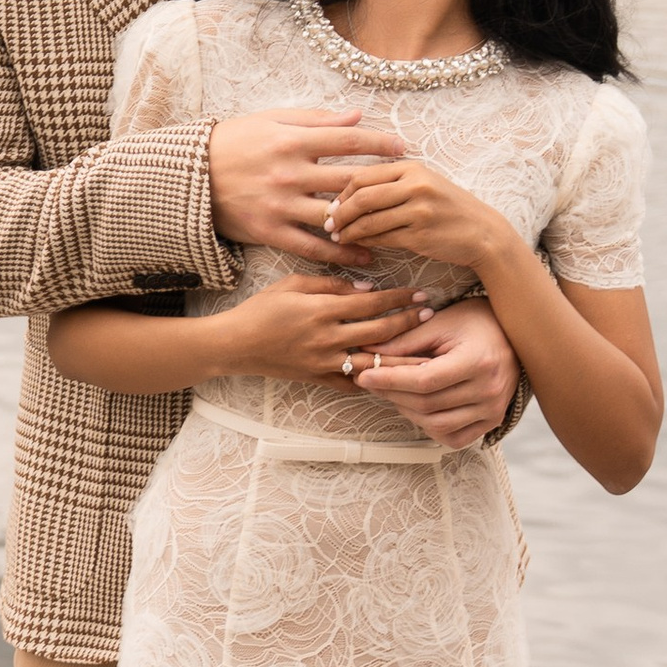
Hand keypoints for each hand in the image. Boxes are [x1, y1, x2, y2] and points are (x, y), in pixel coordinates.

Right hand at [206, 109, 413, 267]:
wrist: (187, 177)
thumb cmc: (232, 142)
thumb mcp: (271, 120)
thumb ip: (316, 119)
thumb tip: (357, 115)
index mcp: (291, 141)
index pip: (347, 139)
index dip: (379, 143)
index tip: (403, 148)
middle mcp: (289, 173)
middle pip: (348, 180)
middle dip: (381, 184)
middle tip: (405, 189)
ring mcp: (280, 205)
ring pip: (335, 217)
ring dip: (367, 222)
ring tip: (393, 226)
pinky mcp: (269, 232)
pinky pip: (312, 247)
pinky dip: (341, 253)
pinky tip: (364, 256)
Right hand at [215, 273, 438, 384]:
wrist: (234, 344)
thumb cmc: (261, 308)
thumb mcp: (292, 283)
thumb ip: (331, 283)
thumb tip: (367, 287)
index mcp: (322, 310)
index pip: (372, 302)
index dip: (399, 297)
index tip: (420, 293)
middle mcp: (327, 338)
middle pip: (379, 331)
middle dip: (409, 322)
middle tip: (432, 314)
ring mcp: (323, 362)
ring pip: (373, 362)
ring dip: (401, 356)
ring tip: (425, 352)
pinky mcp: (317, 379)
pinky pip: (351, 383)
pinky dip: (372, 381)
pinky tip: (392, 378)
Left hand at [325, 155, 505, 281]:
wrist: (483, 233)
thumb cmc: (449, 209)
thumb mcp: (425, 184)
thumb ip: (393, 183)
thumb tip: (350, 193)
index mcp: (413, 168)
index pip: (364, 176)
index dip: (342, 192)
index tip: (332, 205)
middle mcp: (415, 186)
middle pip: (362, 197)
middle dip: (339, 212)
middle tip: (328, 224)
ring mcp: (418, 211)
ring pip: (369, 220)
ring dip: (349, 231)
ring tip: (338, 237)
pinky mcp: (420, 235)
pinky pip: (382, 238)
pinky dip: (365, 242)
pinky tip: (358, 245)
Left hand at [353, 293, 520, 445]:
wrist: (515, 334)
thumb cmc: (476, 322)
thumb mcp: (441, 323)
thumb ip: (405, 340)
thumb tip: (366, 352)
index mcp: (478, 361)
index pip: (425, 381)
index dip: (390, 380)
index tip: (364, 375)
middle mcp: (489, 390)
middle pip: (427, 404)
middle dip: (392, 394)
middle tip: (372, 381)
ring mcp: (493, 409)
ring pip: (436, 424)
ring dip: (407, 411)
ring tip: (393, 392)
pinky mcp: (492, 420)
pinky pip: (454, 437)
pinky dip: (431, 427)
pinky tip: (419, 409)